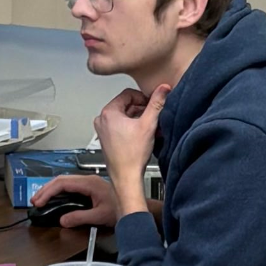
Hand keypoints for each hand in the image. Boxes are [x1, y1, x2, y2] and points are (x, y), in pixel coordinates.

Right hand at [32, 172, 117, 226]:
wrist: (135, 207)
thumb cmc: (121, 209)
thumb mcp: (99, 216)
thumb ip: (80, 218)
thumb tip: (62, 220)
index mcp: (89, 183)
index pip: (62, 183)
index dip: (48, 191)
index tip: (39, 202)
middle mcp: (88, 180)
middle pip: (61, 180)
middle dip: (46, 190)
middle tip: (35, 201)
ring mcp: (89, 182)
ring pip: (64, 182)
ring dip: (51, 190)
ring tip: (41, 200)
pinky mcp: (90, 187)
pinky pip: (70, 186)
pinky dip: (59, 192)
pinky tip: (54, 199)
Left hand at [95, 84, 167, 214]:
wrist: (126, 177)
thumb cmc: (132, 156)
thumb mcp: (148, 124)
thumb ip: (157, 103)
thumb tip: (163, 89)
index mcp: (108, 113)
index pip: (128, 94)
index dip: (143, 97)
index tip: (153, 104)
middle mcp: (102, 120)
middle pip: (126, 105)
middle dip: (142, 109)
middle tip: (154, 116)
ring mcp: (103, 130)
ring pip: (125, 116)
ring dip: (139, 118)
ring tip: (151, 126)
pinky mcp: (107, 139)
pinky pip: (121, 126)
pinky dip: (133, 127)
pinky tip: (144, 134)